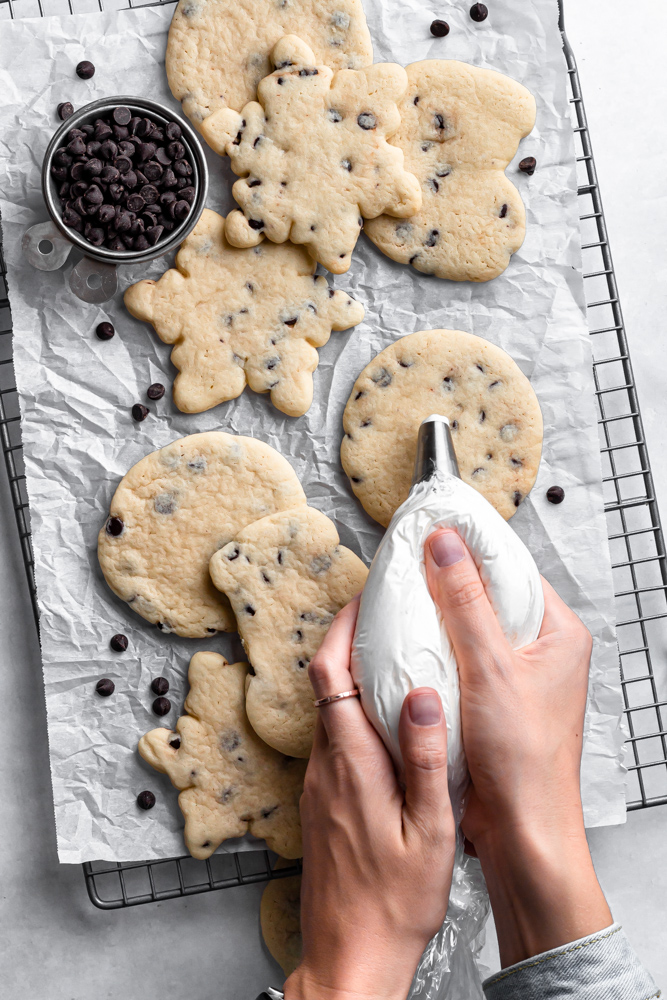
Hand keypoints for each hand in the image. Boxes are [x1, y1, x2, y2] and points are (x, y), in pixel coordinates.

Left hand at [285, 597, 455, 999]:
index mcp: (351, 763)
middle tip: (387, 620)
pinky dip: (354, 716)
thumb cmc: (393, 903)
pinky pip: (333, 740)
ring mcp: (318, 785)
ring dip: (353, 680)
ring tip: (396, 664)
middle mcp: (325, 766)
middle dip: (351, 644)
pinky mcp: (321, 803)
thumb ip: (426, 759)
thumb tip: (425, 695)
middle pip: (326, 684)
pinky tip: (388, 726)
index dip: (342, 628)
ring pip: (329, 712)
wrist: (349, 957)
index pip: (330, 674)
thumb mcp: (429, 831)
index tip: (364, 601)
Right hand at [424, 529, 611, 967]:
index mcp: (558, 633)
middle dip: (447, 579)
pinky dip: (432, 650)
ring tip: (398, 595)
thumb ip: (466, 603)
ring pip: (469, 628)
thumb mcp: (492, 668)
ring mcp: (514, 675)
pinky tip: (404, 642)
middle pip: (489, 596)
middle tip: (406, 559)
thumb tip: (445, 543)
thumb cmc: (525, 759)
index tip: (432, 525)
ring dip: (436, 616)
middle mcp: (540, 650)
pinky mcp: (489, 699)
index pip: (512, 569)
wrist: (521, 832)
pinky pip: (457, 659)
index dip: (471, 545)